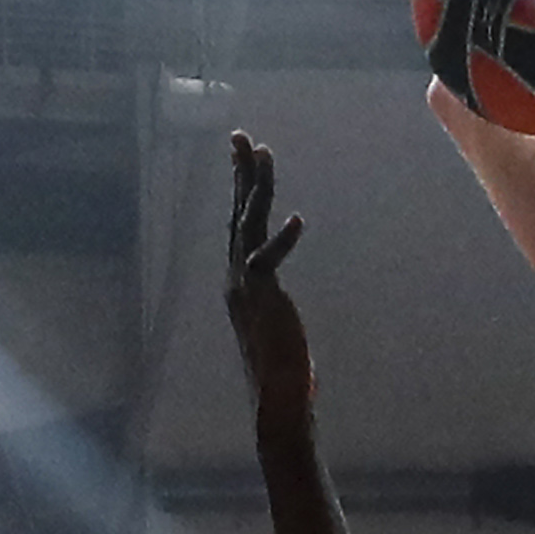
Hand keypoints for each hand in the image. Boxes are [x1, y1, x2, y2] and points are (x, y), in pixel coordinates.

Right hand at [225, 132, 313, 423]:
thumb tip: (269, 289)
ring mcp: (246, 285)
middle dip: (240, 172)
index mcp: (238, 277)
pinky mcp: (263, 298)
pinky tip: (298, 221)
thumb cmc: (280, 364)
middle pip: (238, 212)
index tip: (243, 154)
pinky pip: (268, 261)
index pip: (238, 221)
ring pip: (249, 224)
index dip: (240, 186)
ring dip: (256, 188)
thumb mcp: (272, 319)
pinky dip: (282, 241)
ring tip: (263, 155)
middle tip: (242, 136)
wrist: (276, 396)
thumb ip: (267, 297)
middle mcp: (236, 275)